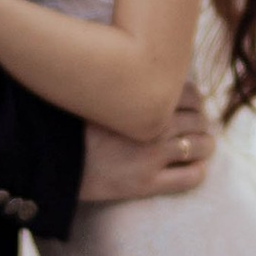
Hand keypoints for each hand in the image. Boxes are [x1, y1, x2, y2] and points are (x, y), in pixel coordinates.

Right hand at [78, 79, 217, 204]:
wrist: (51, 158)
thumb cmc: (72, 122)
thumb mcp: (101, 92)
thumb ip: (128, 84)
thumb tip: (148, 71)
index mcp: (144, 99)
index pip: (190, 94)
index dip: (194, 101)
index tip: (189, 107)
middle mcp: (154, 125)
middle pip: (199, 120)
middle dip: (201, 123)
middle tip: (194, 129)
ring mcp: (153, 156)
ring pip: (202, 146)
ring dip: (204, 146)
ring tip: (198, 148)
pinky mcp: (147, 183)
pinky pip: (191, 178)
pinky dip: (198, 172)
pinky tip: (191, 169)